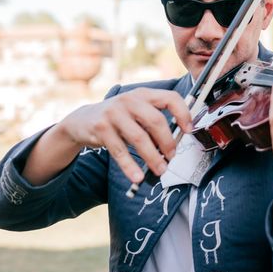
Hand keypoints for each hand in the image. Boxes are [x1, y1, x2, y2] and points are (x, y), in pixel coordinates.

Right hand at [24, 88, 191, 185]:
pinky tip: (138, 177)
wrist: (83, 120)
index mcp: (144, 94)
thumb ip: (154, 122)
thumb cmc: (119, 118)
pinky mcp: (100, 127)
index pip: (170, 98)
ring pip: (139, 138)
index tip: (189, 130)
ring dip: (152, 157)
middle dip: (167, 142)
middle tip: (172, 157)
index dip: (183, 113)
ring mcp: (113, 112)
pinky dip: (130, 166)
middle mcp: (129, 100)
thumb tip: (176, 144)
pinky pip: (119, 150)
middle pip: (156, 121)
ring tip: (160, 170)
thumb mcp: (137, 113)